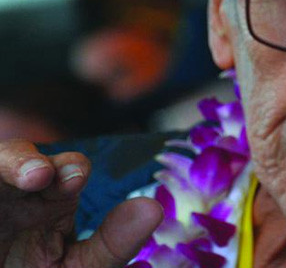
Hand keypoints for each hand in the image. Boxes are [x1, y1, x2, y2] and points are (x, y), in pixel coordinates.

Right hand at [0, 139, 162, 267]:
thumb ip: (112, 243)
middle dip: (25, 162)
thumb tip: (152, 208)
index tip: (74, 179)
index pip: (66, 172)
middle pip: (17, 160)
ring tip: (26, 178)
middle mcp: (17, 191)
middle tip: (40, 175)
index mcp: (52, 199)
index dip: (70, 170)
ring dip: (5, 167)